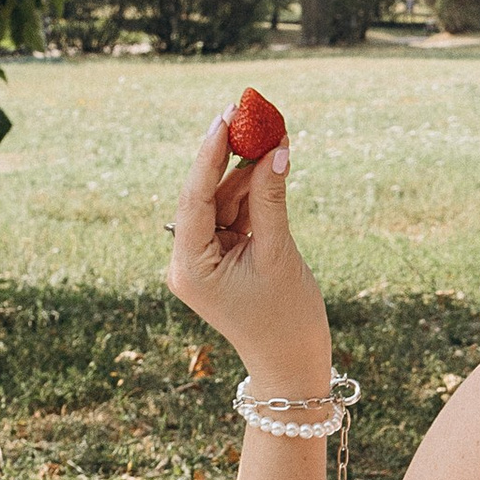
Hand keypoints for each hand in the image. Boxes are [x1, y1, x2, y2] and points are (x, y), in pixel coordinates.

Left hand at [167, 110, 331, 393]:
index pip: (194, 200)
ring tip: (273, 135)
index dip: (209, 156)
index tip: (225, 119)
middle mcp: (187, 261)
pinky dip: (254, 194)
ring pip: (223, 202)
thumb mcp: (279, 254)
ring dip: (249, 173)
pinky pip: (234, 216)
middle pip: (206, 196)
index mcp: (190, 268)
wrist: (292, 365)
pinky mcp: (220, 259)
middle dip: (231, 158)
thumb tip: (276, 151)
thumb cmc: (286, 318)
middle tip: (249, 114)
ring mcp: (202, 260)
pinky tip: (272, 164)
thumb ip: (272, 201)